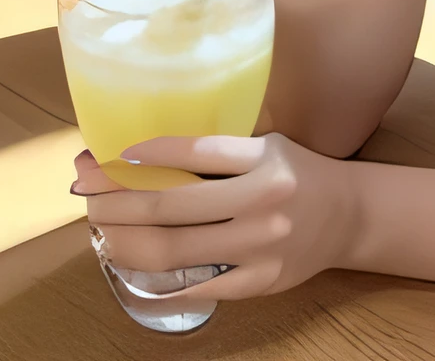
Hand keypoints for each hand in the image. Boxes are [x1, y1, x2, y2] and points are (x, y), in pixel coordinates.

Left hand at [71, 134, 357, 308]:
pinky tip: (130, 267)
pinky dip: (157, 282)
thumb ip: (219, 153)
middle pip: (171, 206)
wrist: (348, 216)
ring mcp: (259, 249)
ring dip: (125, 239)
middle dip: (117, 199)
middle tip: (86, 190)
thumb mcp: (266, 147)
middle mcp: (262, 203)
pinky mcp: (259, 283)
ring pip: (173, 250)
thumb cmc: (298, 172)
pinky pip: (197, 288)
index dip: (148, 154)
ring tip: (100, 227)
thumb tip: (146, 153)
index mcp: (264, 161)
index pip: (196, 153)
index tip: (111, 154)